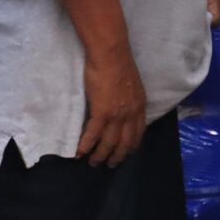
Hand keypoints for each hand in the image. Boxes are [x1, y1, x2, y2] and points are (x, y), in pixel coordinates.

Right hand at [77, 43, 146, 168]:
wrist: (111, 54)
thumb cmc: (119, 63)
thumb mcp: (132, 84)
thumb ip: (129, 98)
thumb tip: (123, 104)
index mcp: (139, 106)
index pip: (138, 132)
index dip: (132, 145)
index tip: (127, 153)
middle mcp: (130, 114)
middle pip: (125, 142)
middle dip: (117, 156)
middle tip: (110, 164)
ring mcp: (117, 115)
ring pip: (109, 143)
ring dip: (101, 156)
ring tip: (94, 163)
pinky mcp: (102, 113)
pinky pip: (93, 135)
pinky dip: (86, 146)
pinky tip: (80, 153)